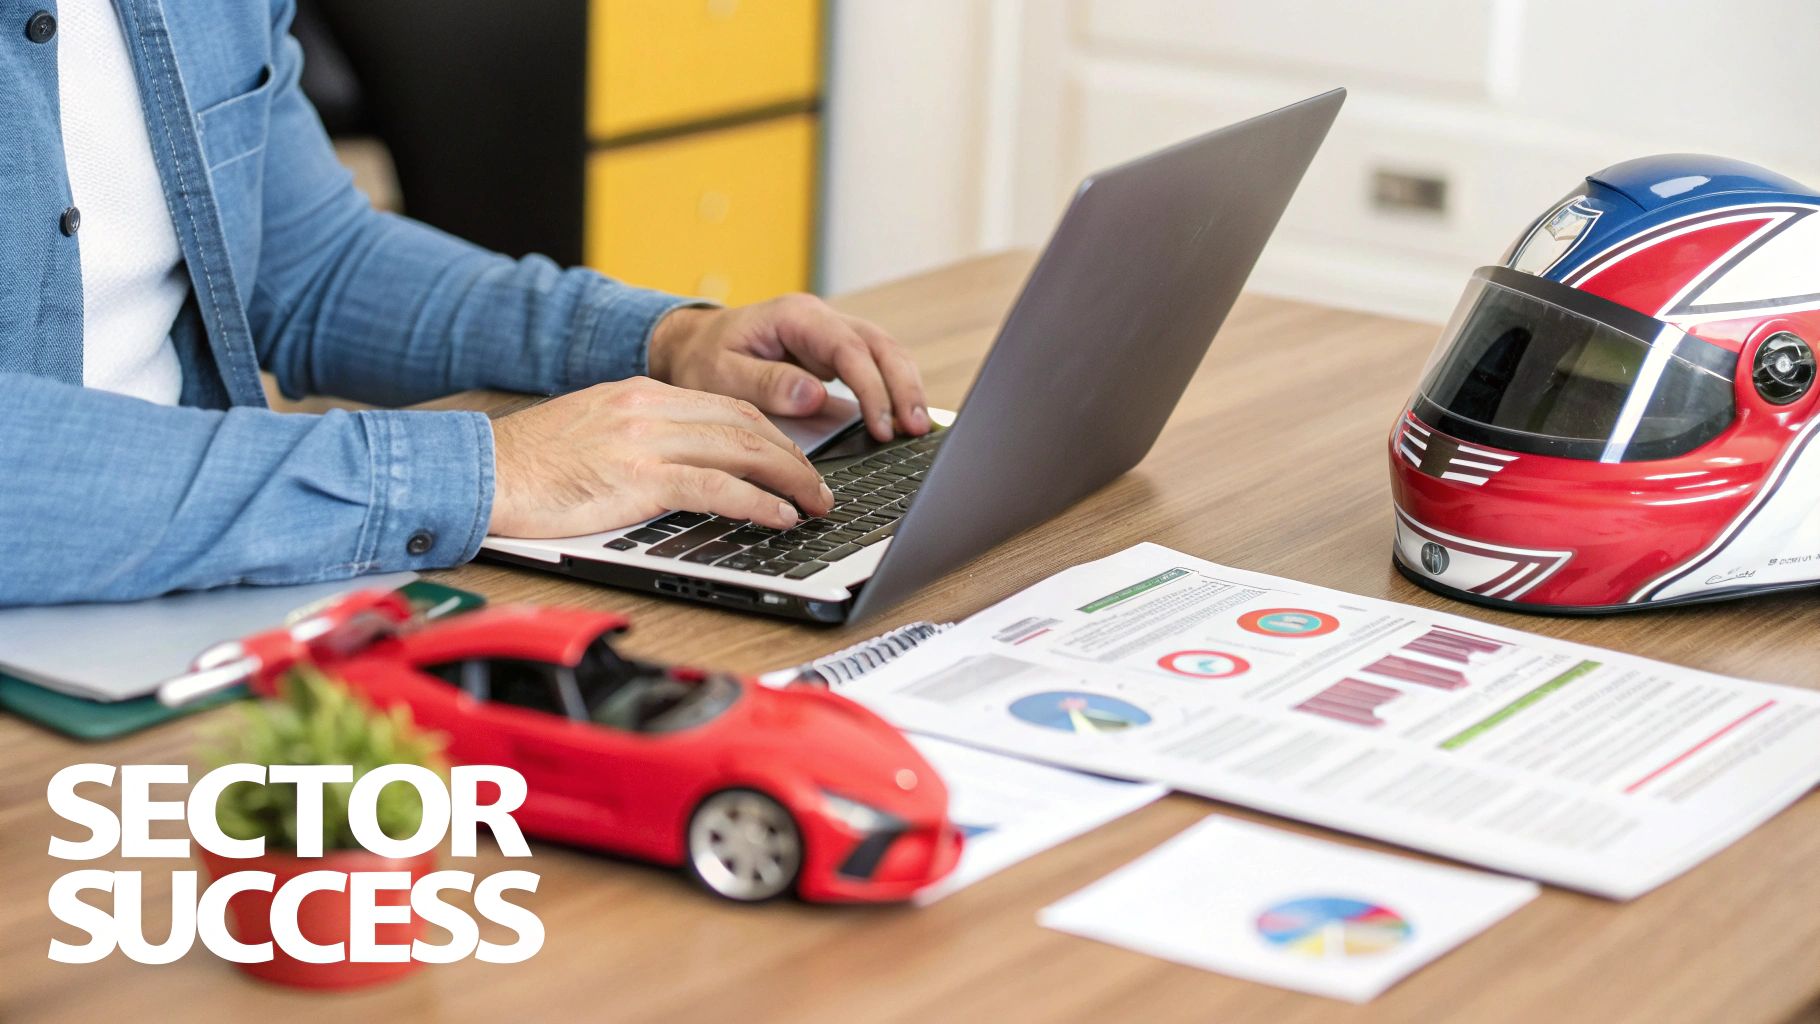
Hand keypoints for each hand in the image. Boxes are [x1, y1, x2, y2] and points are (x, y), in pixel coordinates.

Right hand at [487, 377, 833, 537]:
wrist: (478, 471)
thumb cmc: (526, 465)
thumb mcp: (592, 433)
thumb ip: (638, 439)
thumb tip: (680, 466)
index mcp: (640, 394)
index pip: (727, 407)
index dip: (772, 436)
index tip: (795, 461)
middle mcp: (649, 407)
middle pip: (746, 424)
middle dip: (794, 457)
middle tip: (820, 487)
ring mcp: (645, 439)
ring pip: (743, 450)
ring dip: (791, 480)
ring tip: (816, 505)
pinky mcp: (638, 475)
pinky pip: (717, 487)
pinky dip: (758, 503)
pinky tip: (780, 518)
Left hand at [648, 294, 930, 441]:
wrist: (692, 346)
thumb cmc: (702, 359)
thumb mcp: (720, 375)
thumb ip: (766, 384)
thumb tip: (814, 395)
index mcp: (794, 317)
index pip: (848, 348)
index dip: (871, 387)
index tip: (881, 425)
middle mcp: (819, 320)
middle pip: (879, 344)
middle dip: (903, 385)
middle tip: (917, 427)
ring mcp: (829, 336)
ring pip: (885, 352)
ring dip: (905, 387)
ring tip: (918, 427)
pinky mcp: (833, 356)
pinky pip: (873, 366)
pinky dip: (892, 390)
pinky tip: (902, 419)